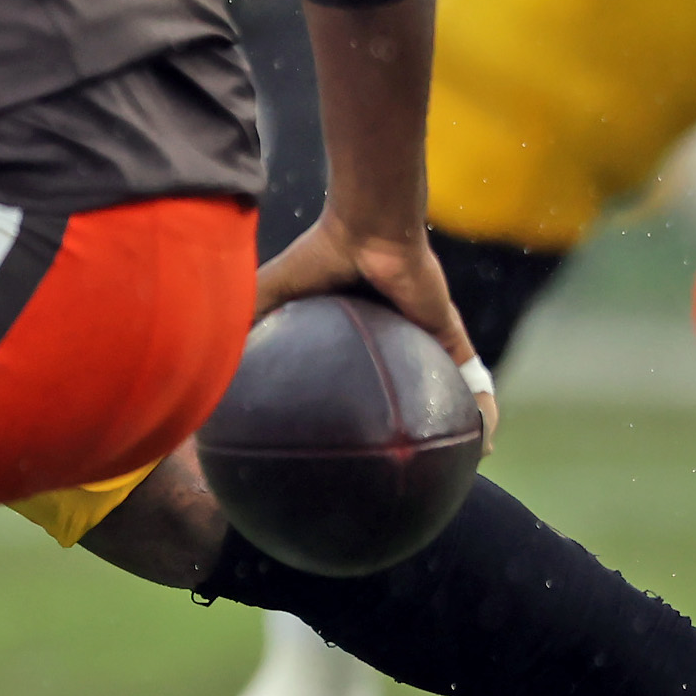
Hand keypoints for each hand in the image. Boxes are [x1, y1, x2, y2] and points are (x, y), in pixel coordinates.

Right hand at [256, 213, 496, 450]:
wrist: (365, 228)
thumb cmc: (319, 255)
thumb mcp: (271, 293)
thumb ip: (248, 324)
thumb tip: (211, 364)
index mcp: (355, 328)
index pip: (361, 374)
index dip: (360, 407)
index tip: (356, 445)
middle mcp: (394, 334)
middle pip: (407, 386)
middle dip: (412, 421)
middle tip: (409, 467)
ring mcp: (424, 334)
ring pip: (444, 388)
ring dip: (457, 424)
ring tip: (459, 466)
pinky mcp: (448, 331)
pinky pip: (471, 376)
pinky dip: (481, 408)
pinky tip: (484, 444)